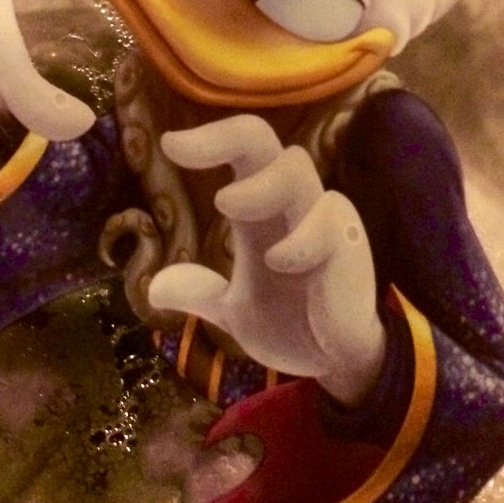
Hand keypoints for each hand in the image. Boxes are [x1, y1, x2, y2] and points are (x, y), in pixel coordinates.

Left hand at [147, 115, 385, 404]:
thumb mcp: (233, 311)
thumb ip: (198, 293)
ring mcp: (322, 219)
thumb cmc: (292, 322)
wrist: (337, 365)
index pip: (242, 151)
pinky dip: (299, 237)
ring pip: (295, 168)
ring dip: (257, 184)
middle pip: (263, 140)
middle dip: (223, 137)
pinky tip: (279, 262)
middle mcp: (289, 204)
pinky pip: (330, 218)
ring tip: (225, 206)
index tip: (167, 145)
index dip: (208, 139)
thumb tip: (153, 290)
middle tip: (176, 151)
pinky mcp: (349, 244)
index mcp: (260, 211)